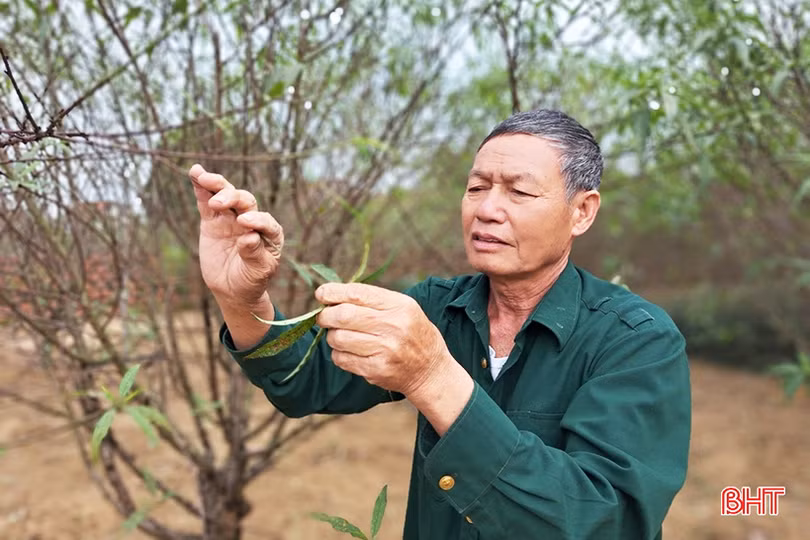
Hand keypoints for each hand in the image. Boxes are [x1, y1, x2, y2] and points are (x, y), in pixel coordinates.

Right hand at [188, 164, 283, 306]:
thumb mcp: (257, 272)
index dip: (256, 219)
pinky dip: (201, 187)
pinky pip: (206, 201)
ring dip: (216, 185)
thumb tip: (249, 237)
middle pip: (245, 201)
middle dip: (232, 198)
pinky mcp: (213, 220)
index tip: (243, 223)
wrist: (233, 289)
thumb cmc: (251, 280)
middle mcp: (252, 219)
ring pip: (226, 194)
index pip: (265, 220)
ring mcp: (231, 217)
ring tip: (203, 177)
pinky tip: (195, 173)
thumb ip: (254, 254)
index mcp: (270, 232)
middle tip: (218, 203)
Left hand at [314, 283, 450, 395]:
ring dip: (332, 336)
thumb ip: (372, 300)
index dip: (333, 292)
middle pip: (343, 316)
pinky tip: (349, 351)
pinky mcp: (376, 370)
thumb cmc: (412, 333)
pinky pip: (342, 359)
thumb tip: (331, 295)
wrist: (430, 370)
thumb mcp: (403, 308)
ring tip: (341, 335)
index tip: (321, 294)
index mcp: (400, 306)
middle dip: (326, 315)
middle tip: (324, 317)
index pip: (358, 294)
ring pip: (338, 338)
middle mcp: (393, 326)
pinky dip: (339, 354)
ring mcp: (385, 350)